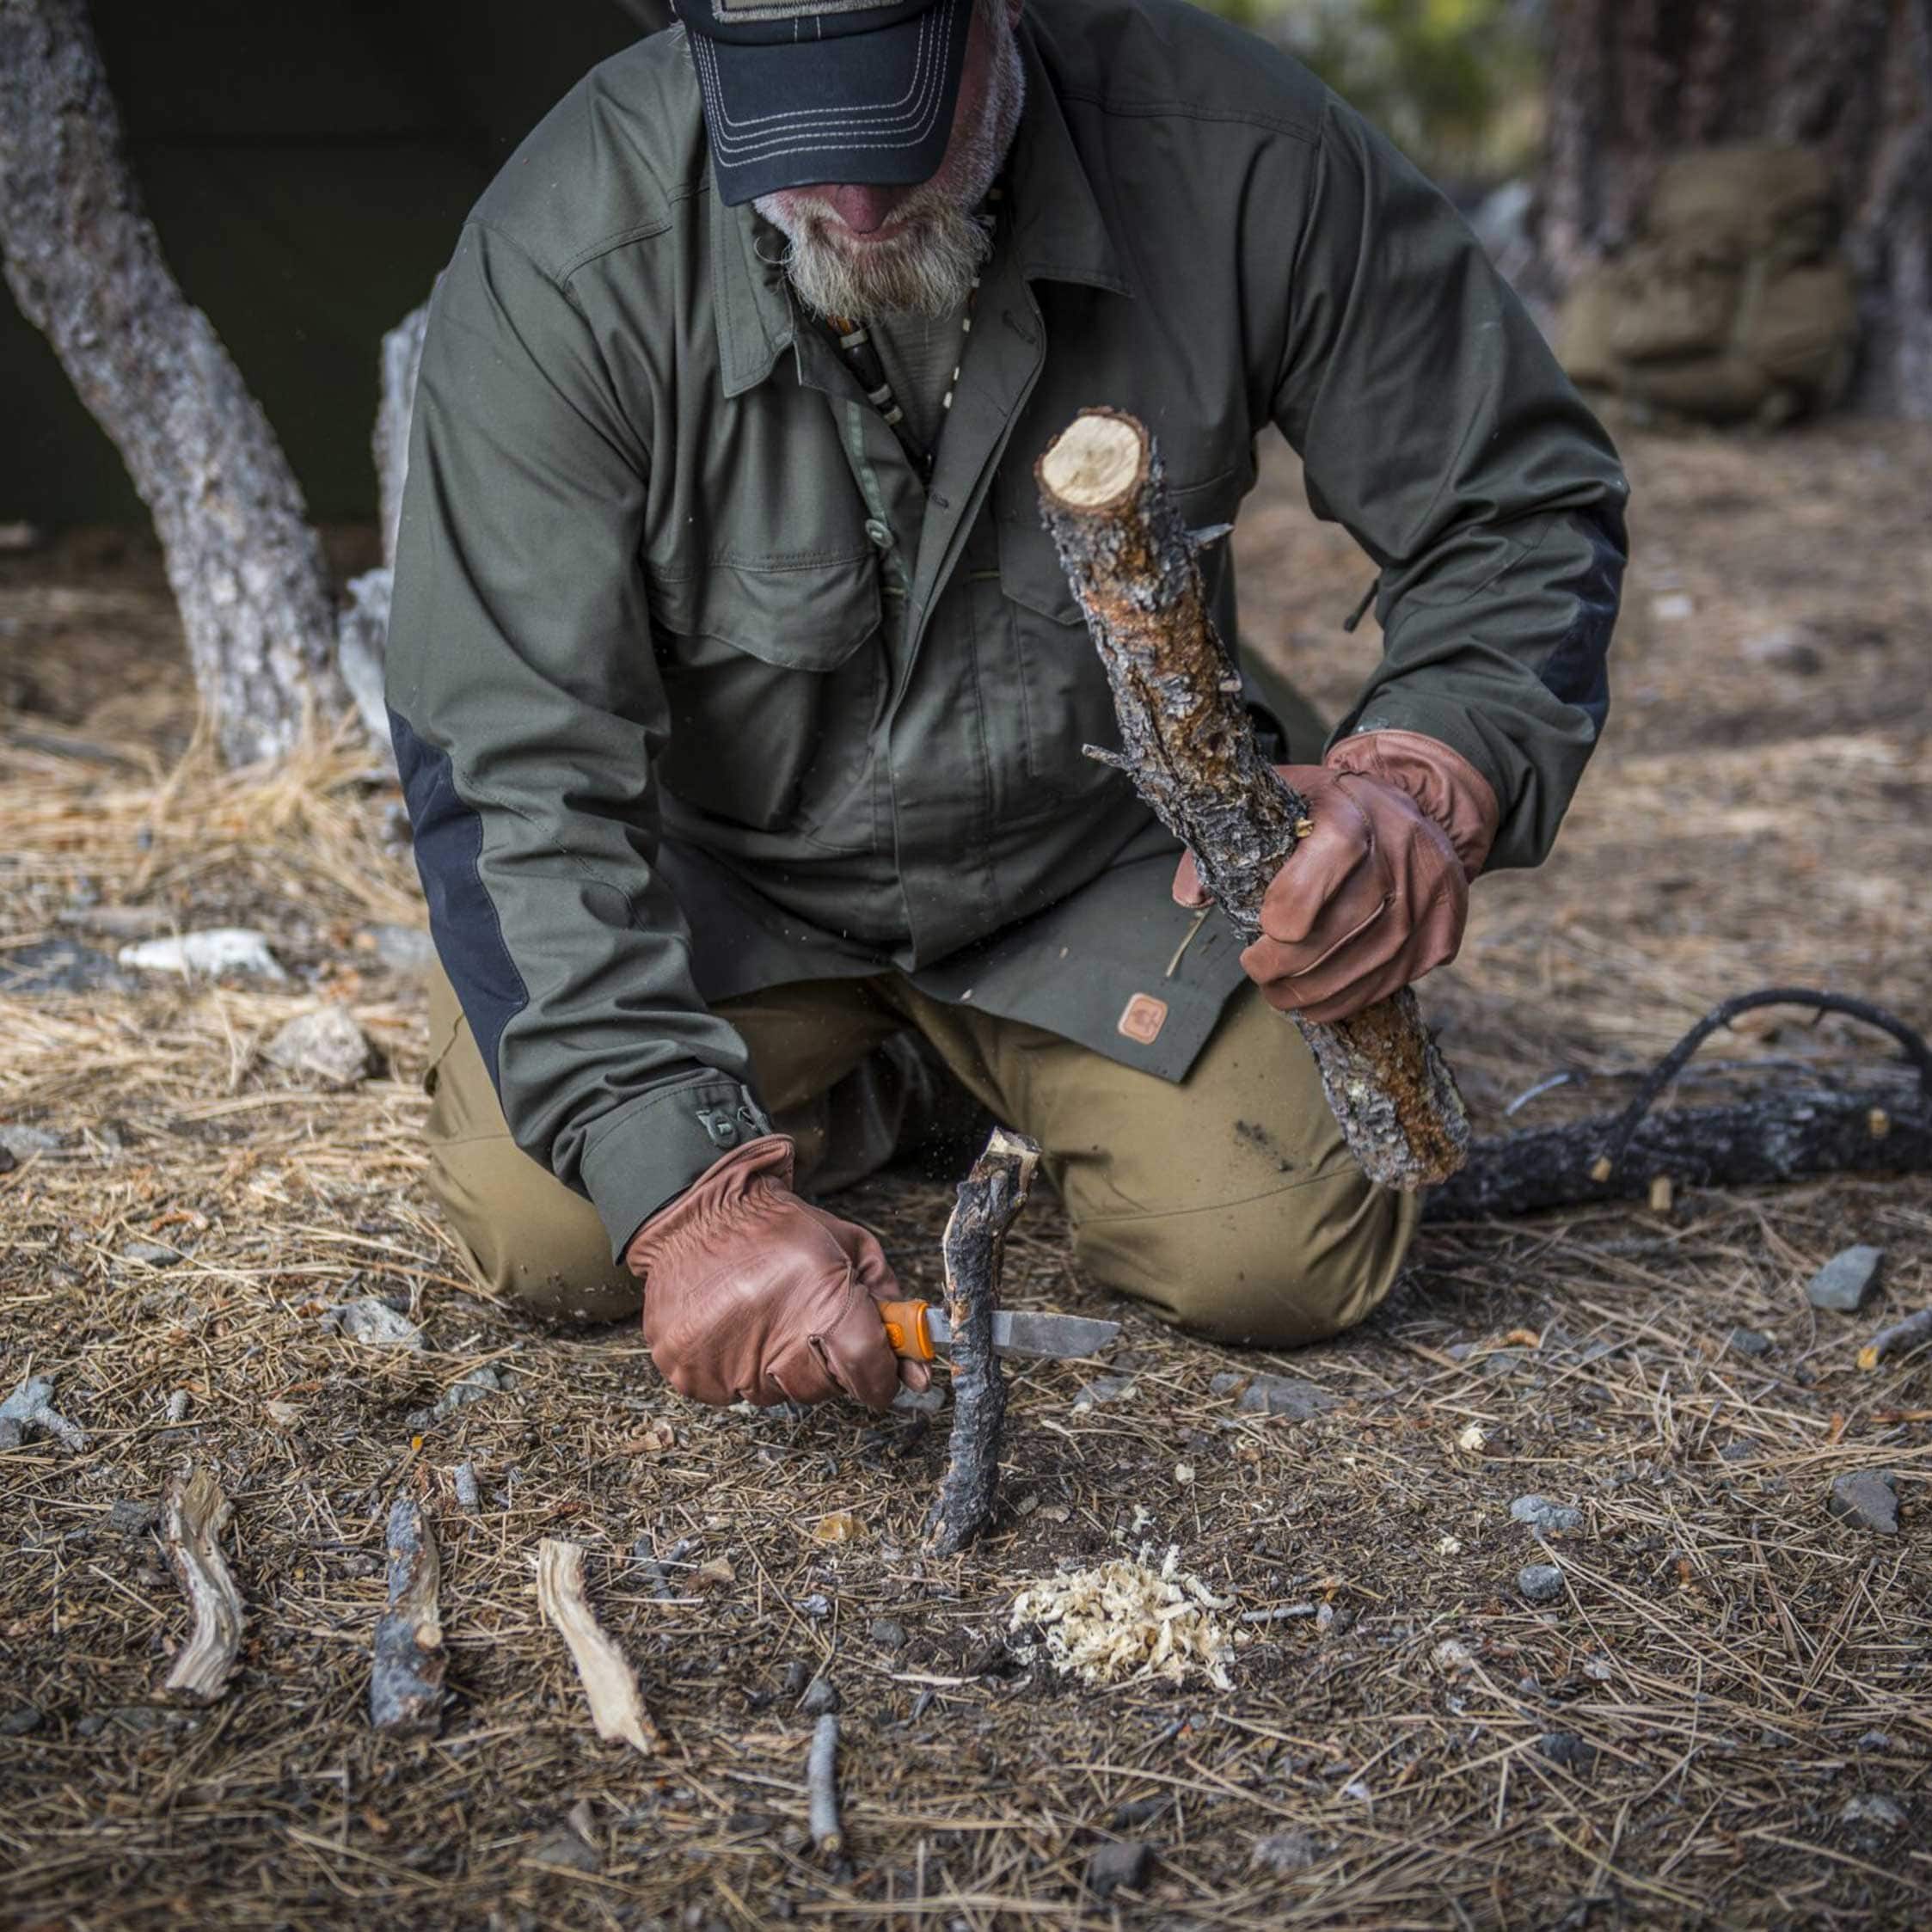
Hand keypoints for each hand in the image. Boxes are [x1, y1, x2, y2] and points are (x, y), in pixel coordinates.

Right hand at [625, 1134, 924, 1409]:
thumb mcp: (849, 1246)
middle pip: (826, 1388)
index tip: (882, 1374)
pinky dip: (743, 1370)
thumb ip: (886, 1303)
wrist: (693, 1218)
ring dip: (785, 1367)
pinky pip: (736, 1395)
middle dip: (833, 1365)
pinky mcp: (692, 1375)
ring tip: (769, 1318)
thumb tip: (915, 1367)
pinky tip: (738, 1329)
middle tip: (816, 1326)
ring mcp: (728, 1362)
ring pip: (781, 1394)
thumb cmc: (777, 1229)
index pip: (867, 1370)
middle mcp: (774, 1337)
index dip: (881, 1377)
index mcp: (820, 1299)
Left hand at [1172, 729, 1498, 1023]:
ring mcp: (1424, 905)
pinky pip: (1384, 986)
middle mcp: (1397, 863)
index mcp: (1351, 821)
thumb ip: (1227, 841)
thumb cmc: (1334, 809)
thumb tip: (1190, 897)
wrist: (1419, 811)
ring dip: (1306, 995)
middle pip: (1327, 940)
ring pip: (1355, 973)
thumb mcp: (1281, 800)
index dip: (1280, 917)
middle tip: (1257, 970)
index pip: (1311, 884)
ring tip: (1280, 993)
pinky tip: (1317, 999)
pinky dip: (1344, 1001)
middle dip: (1279, 968)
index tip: (1261, 929)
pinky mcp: (1440, 937)